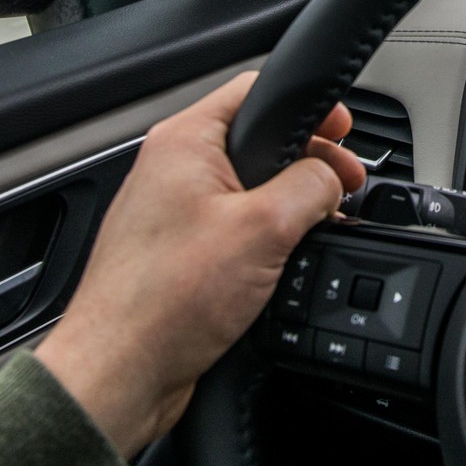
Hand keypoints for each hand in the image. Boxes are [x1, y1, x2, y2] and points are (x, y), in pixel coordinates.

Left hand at [34, 71, 364, 455]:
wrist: (119, 375)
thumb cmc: (163, 303)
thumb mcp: (263, 229)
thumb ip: (309, 188)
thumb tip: (330, 179)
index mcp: (184, 142)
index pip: (254, 91)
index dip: (309, 106)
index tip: (342, 128)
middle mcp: (173, 170)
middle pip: (258, 141)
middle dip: (310, 162)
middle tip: (345, 185)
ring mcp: (174, 213)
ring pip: (250, 189)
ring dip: (292, 205)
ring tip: (324, 226)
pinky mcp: (180, 254)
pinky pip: (235, 229)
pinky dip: (267, 237)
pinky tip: (289, 262)